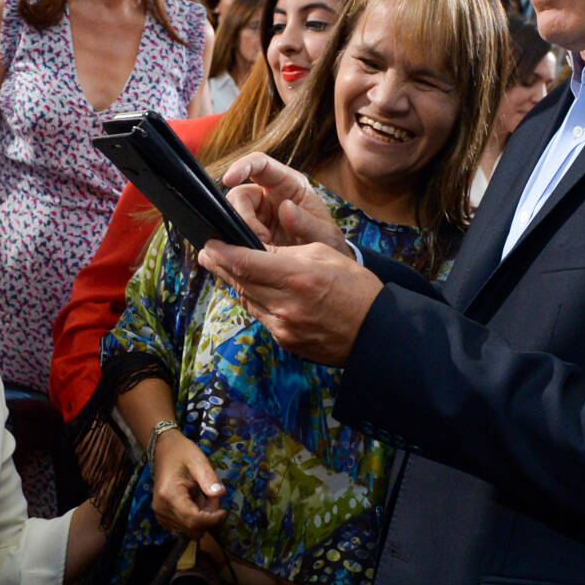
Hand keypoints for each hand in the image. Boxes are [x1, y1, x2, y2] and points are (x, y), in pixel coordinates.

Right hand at [151, 428, 226, 538]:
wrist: (164, 450)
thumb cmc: (182, 453)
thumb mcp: (198, 461)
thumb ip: (209, 478)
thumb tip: (220, 494)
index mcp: (169, 494)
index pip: (193, 520)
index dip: (212, 519)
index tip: (224, 511)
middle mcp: (162, 508)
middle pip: (193, 528)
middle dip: (208, 517)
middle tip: (211, 496)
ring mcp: (160, 514)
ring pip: (190, 530)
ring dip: (201, 517)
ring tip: (202, 496)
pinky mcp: (163, 517)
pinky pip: (184, 527)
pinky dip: (193, 518)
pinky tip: (194, 501)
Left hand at [198, 239, 381, 365]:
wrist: (376, 331)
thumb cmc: (356, 287)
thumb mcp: (325, 254)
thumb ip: (288, 251)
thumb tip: (257, 249)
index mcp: (296, 276)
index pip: (244, 262)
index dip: (222, 252)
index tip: (209, 243)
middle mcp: (285, 304)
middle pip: (239, 282)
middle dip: (221, 265)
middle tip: (208, 254)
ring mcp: (283, 326)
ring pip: (247, 300)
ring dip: (239, 284)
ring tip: (234, 269)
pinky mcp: (285, 341)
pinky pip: (261, 317)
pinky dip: (257, 302)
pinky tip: (261, 293)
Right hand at [220, 152, 342, 250]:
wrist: (323, 269)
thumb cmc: (327, 243)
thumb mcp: (324, 234)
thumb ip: (307, 222)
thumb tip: (285, 207)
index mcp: (289, 184)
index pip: (260, 164)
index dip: (242, 166)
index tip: (228, 179)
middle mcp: (269, 194)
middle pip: (240, 194)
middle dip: (243, 216)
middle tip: (261, 239)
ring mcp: (258, 214)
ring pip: (234, 215)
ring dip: (241, 232)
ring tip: (262, 249)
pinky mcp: (251, 231)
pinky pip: (235, 233)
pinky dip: (238, 243)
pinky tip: (250, 254)